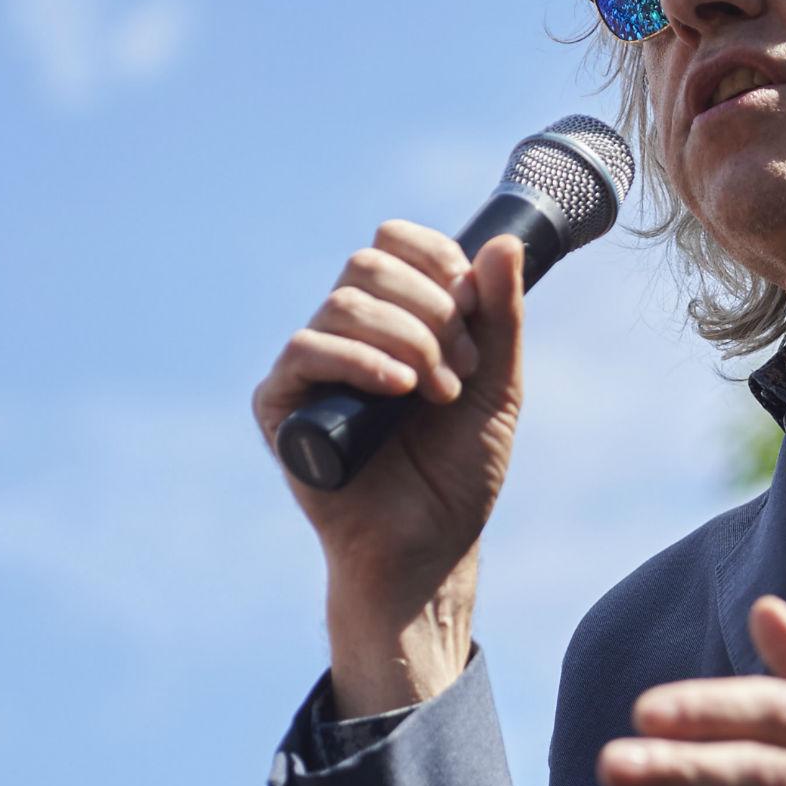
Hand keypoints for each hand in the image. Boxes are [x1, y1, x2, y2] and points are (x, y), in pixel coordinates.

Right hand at [250, 220, 526, 600]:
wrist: (431, 543)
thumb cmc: (458, 469)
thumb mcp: (496, 384)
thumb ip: (500, 316)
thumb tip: (505, 243)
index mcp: (392, 317)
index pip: (393, 243)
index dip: (435, 258)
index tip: (472, 305)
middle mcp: (345, 333)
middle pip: (369, 263)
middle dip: (431, 309)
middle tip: (464, 368)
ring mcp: (310, 367)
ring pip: (345, 303)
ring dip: (409, 340)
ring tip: (440, 395)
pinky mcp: (281, 405)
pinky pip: (306, 350)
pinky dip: (360, 360)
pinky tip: (399, 390)